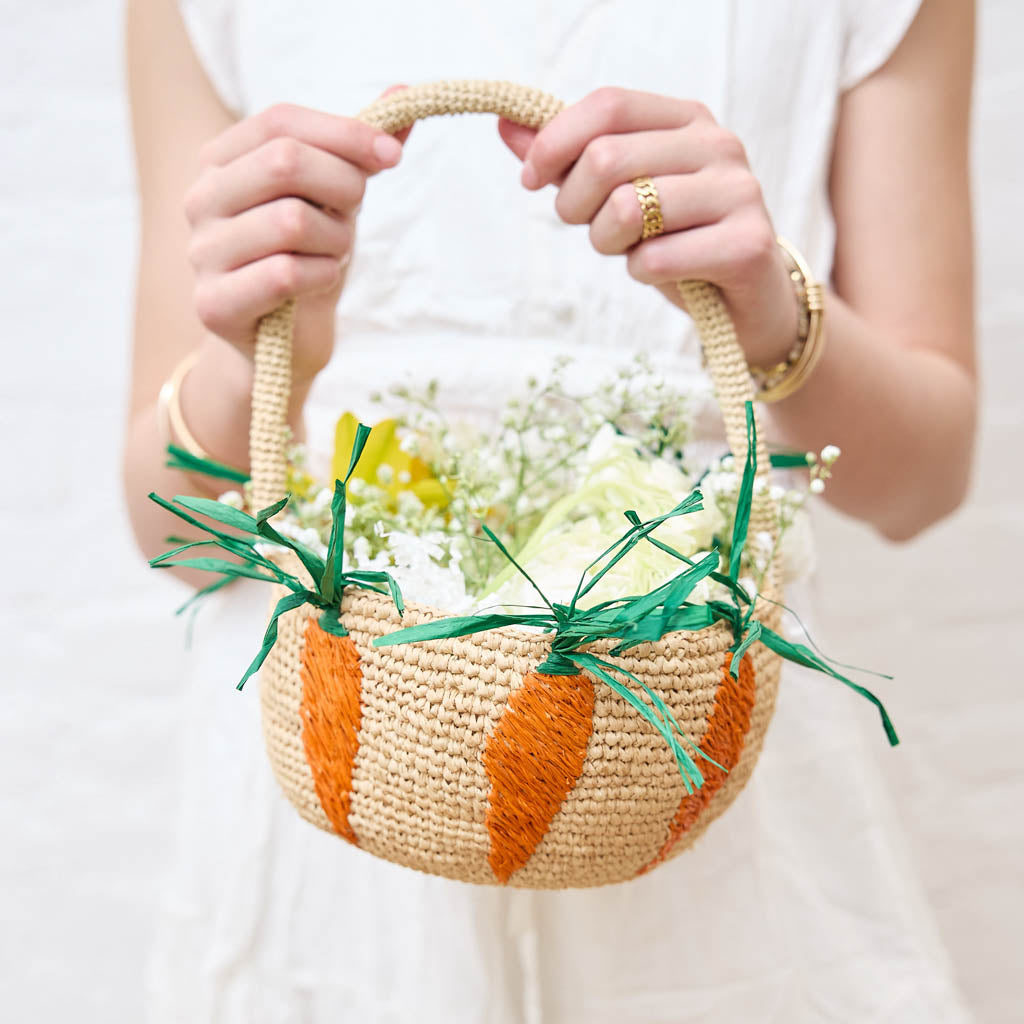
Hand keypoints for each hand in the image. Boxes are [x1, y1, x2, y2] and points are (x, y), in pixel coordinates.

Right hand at [183, 87, 410, 386]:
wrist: (279, 344)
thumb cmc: (305, 260)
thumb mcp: (335, 200)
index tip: (391, 155)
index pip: (280, 122)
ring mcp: (201, 252)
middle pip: (285, 162)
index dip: (343, 132)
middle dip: (343, 186)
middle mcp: (200, 198)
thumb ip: (361, 151)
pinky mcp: (213, 303)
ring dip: (335, 241)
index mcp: (222, 161)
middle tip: (355, 215)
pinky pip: (285, 274)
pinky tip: (320, 281)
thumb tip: (405, 93)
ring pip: (291, 221)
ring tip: (333, 255)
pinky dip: (321, 276)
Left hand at [497, 87, 797, 367]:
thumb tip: (507, 126)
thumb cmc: (677, 243)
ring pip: (628, 208)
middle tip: (590, 230)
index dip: (556, 141)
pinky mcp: (747, 244)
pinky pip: (656, 259)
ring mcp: (739, 191)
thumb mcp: (619, 197)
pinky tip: (665, 273)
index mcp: (686, 120)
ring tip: (631, 252)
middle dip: (575, 205)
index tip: (530, 180)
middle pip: (607, 158)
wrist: (746, 303)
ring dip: (609, 243)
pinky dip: (642, 274)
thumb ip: (570, 161)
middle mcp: (718, 144)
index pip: (609, 106)